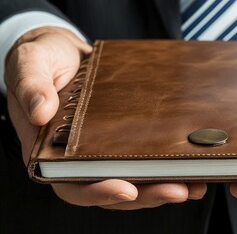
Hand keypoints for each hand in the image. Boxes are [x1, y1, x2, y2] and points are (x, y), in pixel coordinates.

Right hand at [6, 27, 206, 209]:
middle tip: (178, 190)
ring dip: (164, 185)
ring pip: (136, 179)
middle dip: (147, 194)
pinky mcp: (126, 139)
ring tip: (195, 184)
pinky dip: (169, 164)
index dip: (99, 192)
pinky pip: (147, 157)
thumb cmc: (42, 62)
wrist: (65, 54)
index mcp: (50, 153)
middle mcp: (81, 160)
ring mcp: (106, 151)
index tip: (127, 190)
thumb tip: (40, 111)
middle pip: (115, 190)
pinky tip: (193, 162)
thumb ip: (31, 86)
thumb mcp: (30, 66)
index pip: (73, 185)